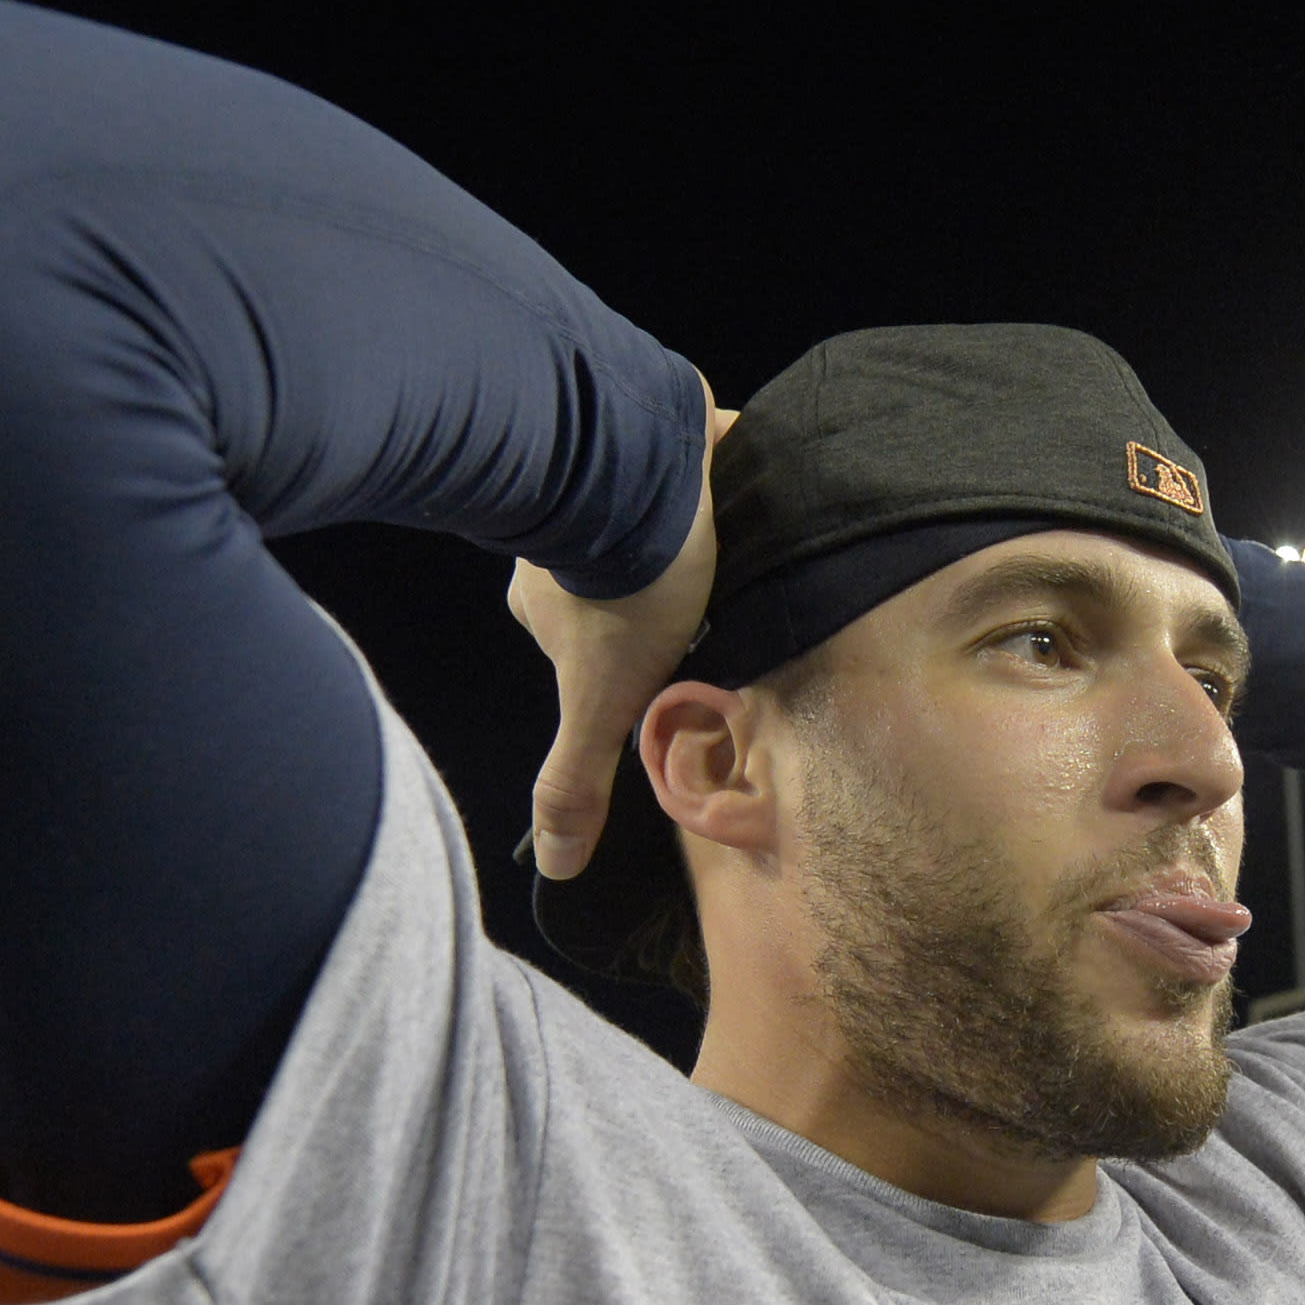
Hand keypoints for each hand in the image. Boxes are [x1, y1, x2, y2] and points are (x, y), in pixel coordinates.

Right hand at [506, 390, 734, 878]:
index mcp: (549, 603)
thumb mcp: (600, 702)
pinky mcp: (661, 435)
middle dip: (674, 601)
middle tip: (724, 613)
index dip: (642, 661)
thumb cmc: (620, 590)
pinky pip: (698, 466)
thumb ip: (577, 781)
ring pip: (667, 529)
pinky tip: (755, 500)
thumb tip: (554, 868)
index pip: (604, 647)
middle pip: (635, 587)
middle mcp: (573, 540)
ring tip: (750, 560)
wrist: (638, 462)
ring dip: (701, 545)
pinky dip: (723, 484)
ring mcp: (614, 483)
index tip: (684, 664)